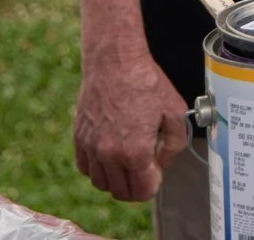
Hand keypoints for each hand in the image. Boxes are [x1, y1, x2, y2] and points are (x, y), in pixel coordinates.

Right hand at [72, 43, 190, 200]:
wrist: (115, 63)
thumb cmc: (146, 83)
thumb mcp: (175, 111)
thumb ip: (173, 144)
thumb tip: (163, 162)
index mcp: (135, 152)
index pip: (142, 191)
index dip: (153, 186)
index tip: (157, 175)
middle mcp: (109, 155)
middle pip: (121, 192)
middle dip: (136, 188)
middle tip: (145, 174)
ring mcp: (91, 147)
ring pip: (101, 183)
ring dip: (116, 180)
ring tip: (127, 166)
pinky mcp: (78, 138)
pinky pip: (85, 167)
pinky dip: (97, 169)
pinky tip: (109, 157)